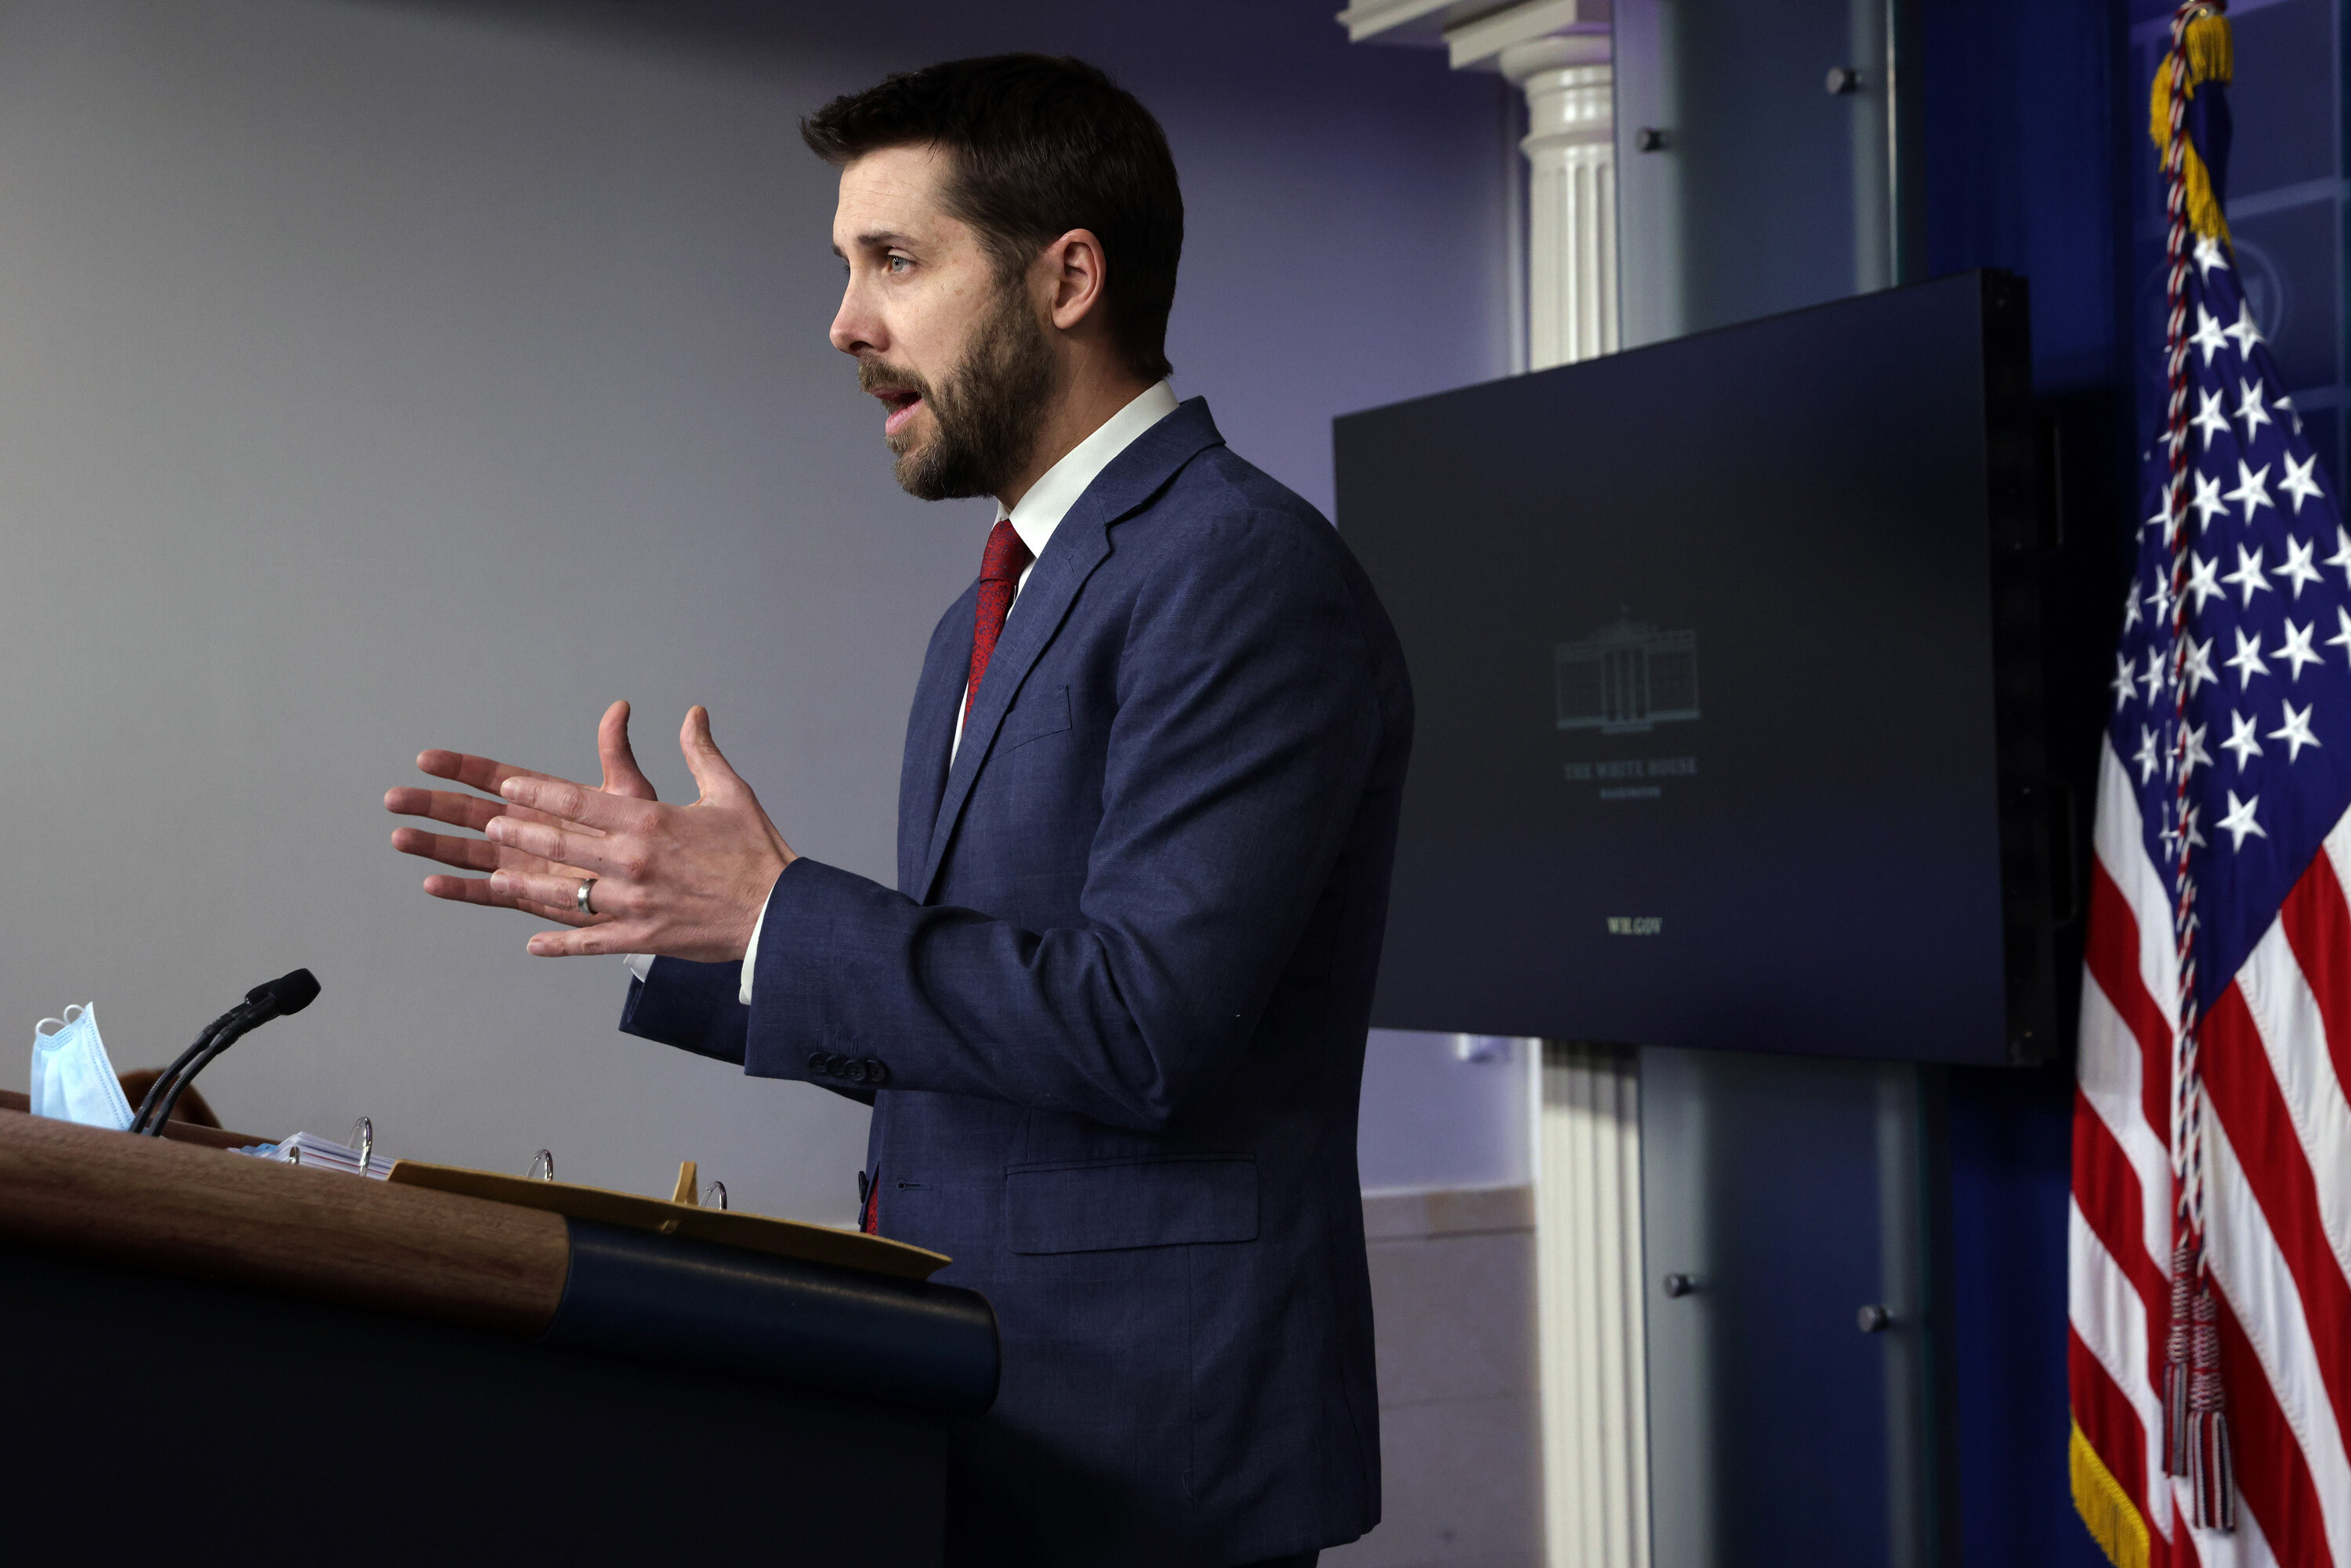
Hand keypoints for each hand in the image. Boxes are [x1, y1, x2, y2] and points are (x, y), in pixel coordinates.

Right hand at [388, 699, 660, 928]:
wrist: (655, 884)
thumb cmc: (643, 836)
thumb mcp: (628, 792)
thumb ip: (615, 753)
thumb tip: (619, 707)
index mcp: (541, 800)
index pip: (493, 778)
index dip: (460, 768)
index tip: (426, 758)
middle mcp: (524, 829)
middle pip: (468, 814)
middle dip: (431, 805)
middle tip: (394, 798)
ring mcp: (523, 863)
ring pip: (469, 853)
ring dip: (434, 846)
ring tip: (399, 837)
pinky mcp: (530, 894)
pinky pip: (489, 893)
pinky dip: (461, 891)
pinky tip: (431, 884)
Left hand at [480, 706, 792, 960]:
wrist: (778, 912)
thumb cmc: (757, 851)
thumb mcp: (730, 792)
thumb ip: (702, 752)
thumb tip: (693, 714)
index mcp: (651, 822)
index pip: (580, 802)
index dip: (539, 794)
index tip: (509, 788)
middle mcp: (635, 861)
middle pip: (563, 844)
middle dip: (521, 834)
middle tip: (490, 826)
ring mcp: (636, 902)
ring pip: (567, 892)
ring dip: (527, 885)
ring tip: (497, 876)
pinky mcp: (643, 936)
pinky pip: (591, 941)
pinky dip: (560, 944)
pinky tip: (533, 944)